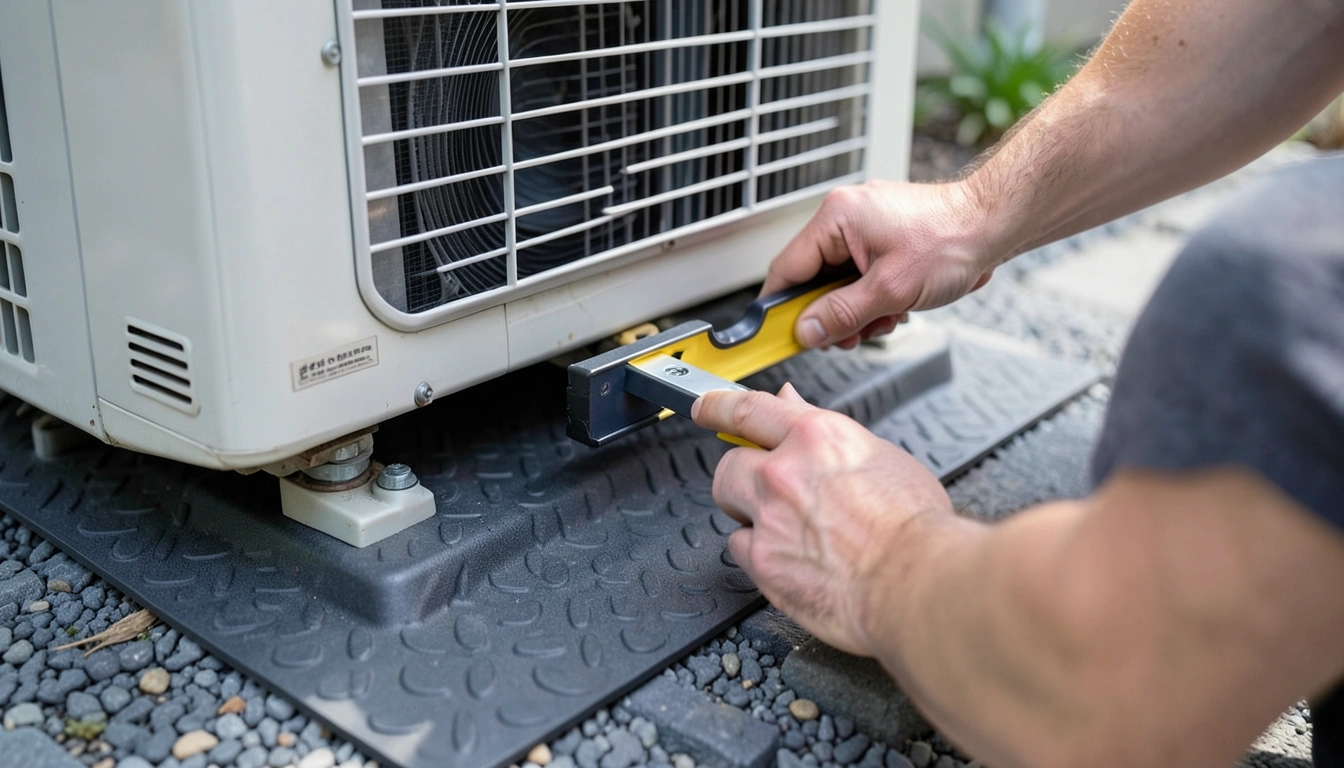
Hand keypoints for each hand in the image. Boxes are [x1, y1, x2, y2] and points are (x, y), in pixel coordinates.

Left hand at [692, 383, 955, 656]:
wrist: (917, 582)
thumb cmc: (914, 527)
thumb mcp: (880, 457)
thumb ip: (826, 431)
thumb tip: (793, 405)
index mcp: (816, 437)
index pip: (747, 409)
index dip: (717, 406)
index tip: (706, 407)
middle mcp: (784, 471)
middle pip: (729, 462)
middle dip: (741, 475)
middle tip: (766, 491)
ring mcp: (768, 517)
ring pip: (729, 505)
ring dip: (748, 513)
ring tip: (787, 529)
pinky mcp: (762, 561)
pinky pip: (739, 549)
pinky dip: (757, 554)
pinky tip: (790, 559)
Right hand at [765, 180, 999, 349]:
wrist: (996, 223)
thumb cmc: (953, 240)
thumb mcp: (891, 289)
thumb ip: (842, 314)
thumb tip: (806, 331)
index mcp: (836, 218)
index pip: (787, 269)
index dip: (779, 308)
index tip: (776, 336)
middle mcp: (845, 216)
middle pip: (812, 279)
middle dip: (831, 314)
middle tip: (848, 337)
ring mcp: (864, 225)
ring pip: (838, 282)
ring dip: (857, 310)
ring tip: (887, 317)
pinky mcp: (881, 236)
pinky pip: (860, 275)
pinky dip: (873, 297)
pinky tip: (896, 306)